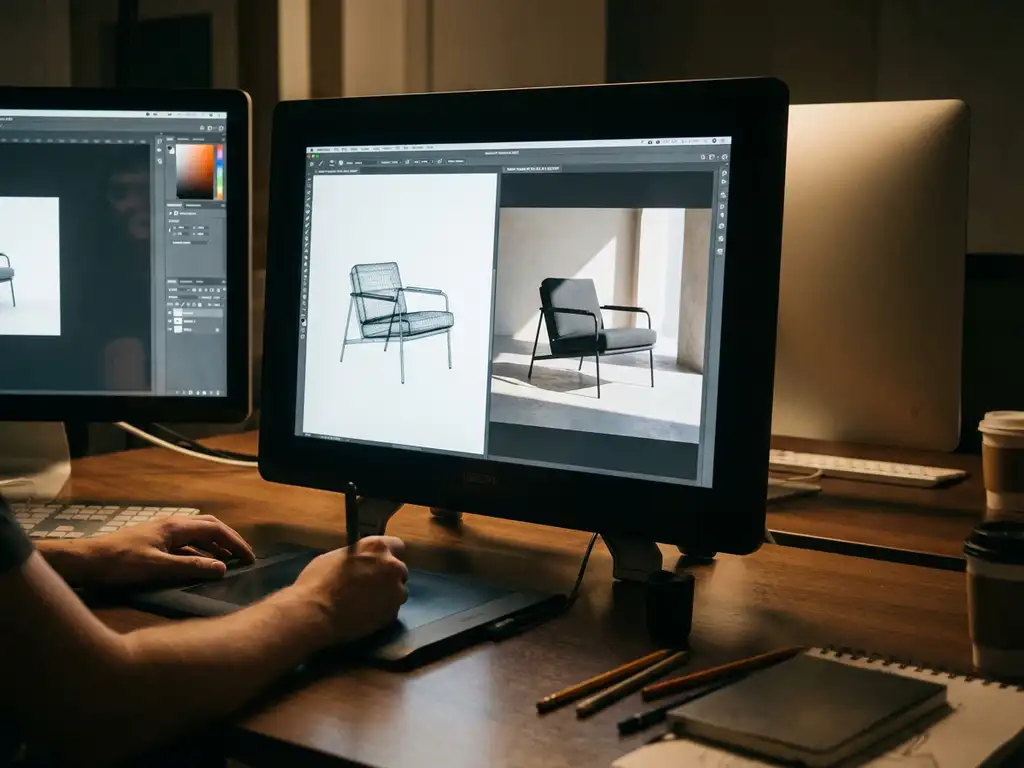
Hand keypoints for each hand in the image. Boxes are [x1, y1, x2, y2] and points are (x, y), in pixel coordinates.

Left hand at [64, 515, 254, 587]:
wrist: (87, 562)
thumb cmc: (120, 564)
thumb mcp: (158, 568)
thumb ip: (191, 567)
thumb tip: (222, 568)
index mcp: (176, 527)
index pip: (216, 529)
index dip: (236, 542)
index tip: (250, 558)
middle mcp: (172, 525)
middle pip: (209, 527)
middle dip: (230, 541)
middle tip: (244, 558)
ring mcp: (162, 533)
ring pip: (197, 536)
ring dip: (215, 547)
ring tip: (228, 563)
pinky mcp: (154, 543)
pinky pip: (185, 544)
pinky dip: (199, 553)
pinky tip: (200, 566)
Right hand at [293, 536, 408, 644]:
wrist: (315, 613)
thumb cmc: (318, 581)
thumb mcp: (336, 557)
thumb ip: (357, 556)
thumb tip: (360, 561)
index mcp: (377, 548)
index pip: (396, 545)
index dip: (387, 555)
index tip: (379, 563)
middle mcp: (392, 566)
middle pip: (399, 570)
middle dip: (388, 577)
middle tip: (370, 585)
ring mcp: (396, 591)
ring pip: (398, 591)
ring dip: (387, 595)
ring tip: (367, 603)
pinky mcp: (392, 613)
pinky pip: (391, 610)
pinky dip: (382, 612)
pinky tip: (365, 615)